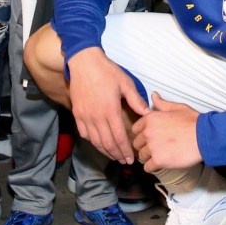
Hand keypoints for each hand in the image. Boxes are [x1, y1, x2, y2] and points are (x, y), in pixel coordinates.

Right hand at [67, 47, 149, 163]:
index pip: (119, 138)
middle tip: (124, 161)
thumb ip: (136, 100)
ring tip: (114, 156)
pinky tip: (99, 144)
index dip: (125, 150)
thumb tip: (148, 113)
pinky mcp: (77, 114)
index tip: (131, 158)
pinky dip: (92, 142)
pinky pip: (84, 133)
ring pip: (95, 141)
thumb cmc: (107, 71)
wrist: (84, 62)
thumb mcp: (125, 83)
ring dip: (105, 151)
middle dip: (117, 155)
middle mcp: (96, 117)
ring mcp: (85, 116)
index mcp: (110, 111)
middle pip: (107, 143)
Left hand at [132, 93, 201, 171]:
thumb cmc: (193, 122)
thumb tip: (154, 96)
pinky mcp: (158, 161)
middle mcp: (148, 132)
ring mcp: (152, 147)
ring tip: (160, 155)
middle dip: (144, 146)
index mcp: (150, 119)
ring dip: (149, 157)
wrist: (204, 136)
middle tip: (156, 147)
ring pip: (141, 156)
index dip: (142, 134)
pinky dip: (153, 167)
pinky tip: (161, 163)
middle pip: (137, 143)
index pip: (135, 129)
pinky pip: (147, 167)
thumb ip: (162, 104)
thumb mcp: (177, 107)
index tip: (150, 137)